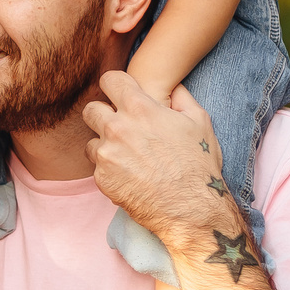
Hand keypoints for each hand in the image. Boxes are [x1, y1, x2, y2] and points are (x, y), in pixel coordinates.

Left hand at [82, 74, 230, 247]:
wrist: (191, 209)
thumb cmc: (198, 164)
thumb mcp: (199, 121)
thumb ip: (180, 97)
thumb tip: (171, 86)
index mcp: (139, 108)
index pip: (109, 80)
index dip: (116, 86)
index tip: (121, 95)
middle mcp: (117, 127)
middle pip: (91, 109)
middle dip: (103, 115)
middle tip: (121, 128)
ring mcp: (107, 154)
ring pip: (92, 140)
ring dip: (105, 144)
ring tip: (127, 156)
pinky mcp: (102, 178)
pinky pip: (97, 167)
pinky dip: (110, 169)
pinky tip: (130, 175)